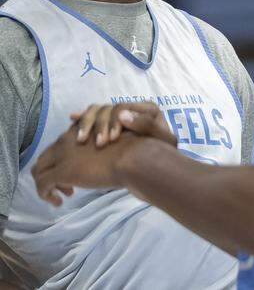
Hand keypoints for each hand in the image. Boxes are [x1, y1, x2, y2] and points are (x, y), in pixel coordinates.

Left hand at [31, 128, 145, 205]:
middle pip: (45, 157)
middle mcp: (67, 140)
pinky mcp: (62, 171)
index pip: (60, 146)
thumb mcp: (118, 144)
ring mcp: (62, 155)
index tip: (75, 173)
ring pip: (39, 170)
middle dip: (52, 173)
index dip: (63, 161)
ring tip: (62, 195)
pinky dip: (46, 195)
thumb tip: (109, 158)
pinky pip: (42, 184)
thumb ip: (106, 147)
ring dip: (47, 184)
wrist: (134, 158)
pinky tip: (58, 202)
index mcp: (81, 131)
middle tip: (68, 188)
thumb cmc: (135, 151)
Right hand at [70, 101, 177, 148]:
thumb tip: (122, 115)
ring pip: (95, 112)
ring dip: (86, 123)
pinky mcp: (107, 127)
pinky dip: (81, 120)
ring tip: (81, 140)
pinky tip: (73, 123)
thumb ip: (147, 126)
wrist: (158, 167)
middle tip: (98, 144)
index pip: (121, 108)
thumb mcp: (163, 141)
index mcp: (146, 109)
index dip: (113, 121)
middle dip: (98, 125)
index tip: (111, 139)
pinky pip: (91, 118)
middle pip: (106, 109)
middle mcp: (132, 110)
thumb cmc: (163, 154)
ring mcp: (118, 117)